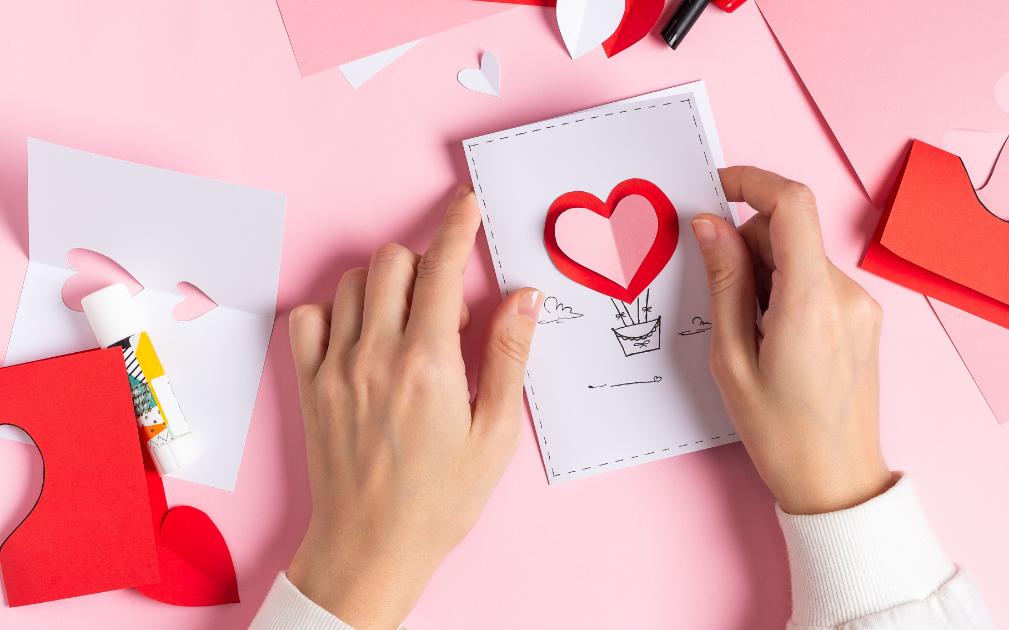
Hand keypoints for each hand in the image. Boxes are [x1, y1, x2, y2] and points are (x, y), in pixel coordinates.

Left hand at [285, 183, 541, 628]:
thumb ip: (508, 358)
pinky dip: (336, 312)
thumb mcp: (495, 435)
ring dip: (387, 286)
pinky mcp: (308, 384)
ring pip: (354, 282)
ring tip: (410, 326)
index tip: (466, 205)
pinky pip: (309, 316)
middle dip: (427, 263)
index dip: (457, 226)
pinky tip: (362, 339)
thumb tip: (524, 297)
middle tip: (449, 307)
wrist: (371, 547)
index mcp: (429, 365)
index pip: (441, 268)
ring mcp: (335, 367)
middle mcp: (376, 355)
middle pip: (394, 261)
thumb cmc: (440, 500)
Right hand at [691, 167, 891, 514]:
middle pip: (790, 231)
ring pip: (801, 255)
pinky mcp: (864, 317)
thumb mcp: (730, 360)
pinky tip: (775, 338)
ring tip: (752, 333)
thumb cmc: (779, 433)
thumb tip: (709, 224)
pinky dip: (787, 290)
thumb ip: (723, 282)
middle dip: (748, 245)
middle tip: (724, 299)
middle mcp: (846, 293)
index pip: (792, 204)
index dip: (752, 181)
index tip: (717, 185)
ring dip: (767, 272)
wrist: (836, 481)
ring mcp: (862, 304)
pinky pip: (817, 279)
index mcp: (810, 302)